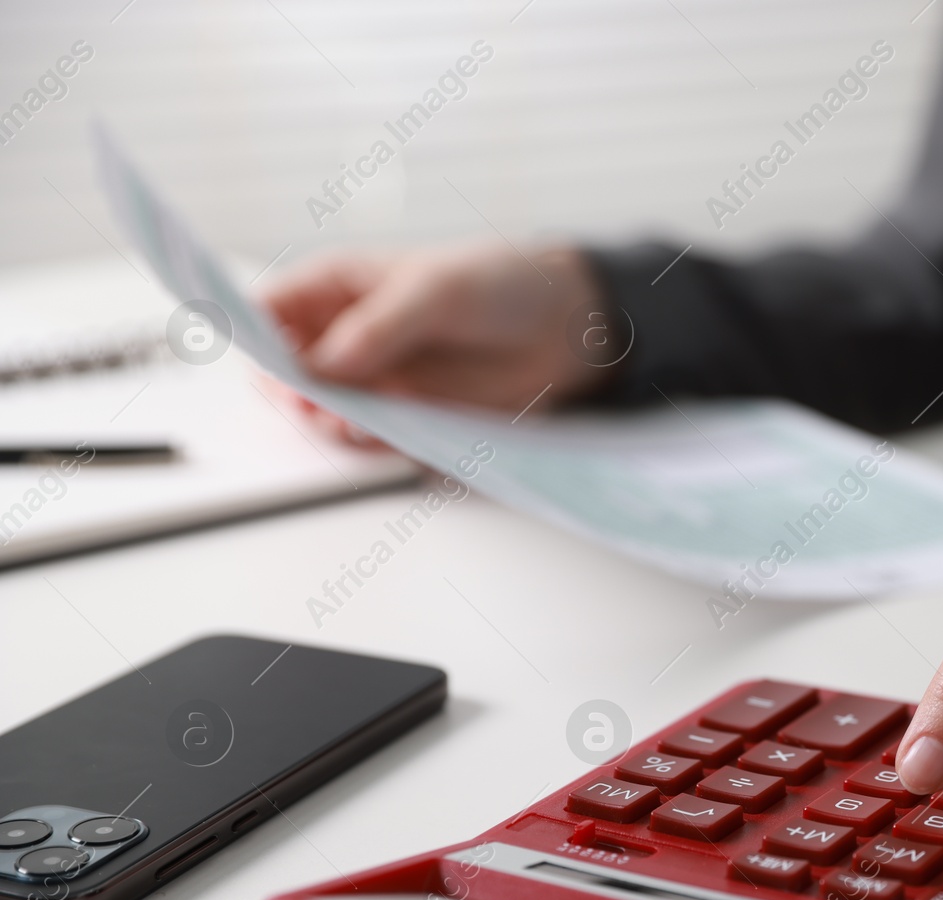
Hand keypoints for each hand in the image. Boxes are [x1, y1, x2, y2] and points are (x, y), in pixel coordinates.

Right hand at [262, 242, 616, 422]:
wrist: (564, 326)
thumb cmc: (497, 284)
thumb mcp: (437, 291)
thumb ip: (381, 325)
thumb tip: (326, 364)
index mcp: (335, 289)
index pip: (268, 313)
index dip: (255, 339)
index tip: (268, 365)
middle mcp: (345, 340)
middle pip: (288, 377)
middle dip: (292, 395)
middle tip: (313, 404)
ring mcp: (374, 383)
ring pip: (326, 416)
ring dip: (332, 426)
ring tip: (354, 422)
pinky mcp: (407, 421)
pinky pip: (374, 444)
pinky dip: (374, 448)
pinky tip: (389, 437)